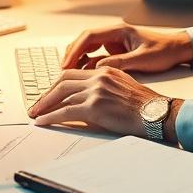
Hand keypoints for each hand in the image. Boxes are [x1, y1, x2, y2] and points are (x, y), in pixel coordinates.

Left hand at [27, 66, 170, 136]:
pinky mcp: (94, 107)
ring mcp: (95, 91)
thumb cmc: (145, 105)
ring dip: (44, 106)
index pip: (73, 74)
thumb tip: (88, 98)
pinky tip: (43, 122)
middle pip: (62, 81)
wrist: (156, 113)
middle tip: (36, 105)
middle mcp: (98, 77)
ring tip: (35, 114)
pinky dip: (50, 117)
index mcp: (105, 70)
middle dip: (46, 94)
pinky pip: (65, 112)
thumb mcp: (123, 86)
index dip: (57, 84)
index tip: (49, 93)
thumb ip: (105, 86)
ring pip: (61, 95)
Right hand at [61, 23, 192, 72]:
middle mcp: (114, 34)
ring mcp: (114, 42)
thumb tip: (98, 70)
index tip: (66, 64)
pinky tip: (82, 75)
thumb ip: (120, 63)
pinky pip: (96, 55)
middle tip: (62, 71)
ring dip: (77, 60)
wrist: (177, 50)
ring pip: (88, 48)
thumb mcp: (142, 59)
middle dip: (72, 55)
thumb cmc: (163, 51)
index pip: (89, 37)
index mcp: (119, 30)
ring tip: (68, 74)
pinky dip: (87, 64)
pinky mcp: (116, 50)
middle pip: (84, 41)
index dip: (75, 51)